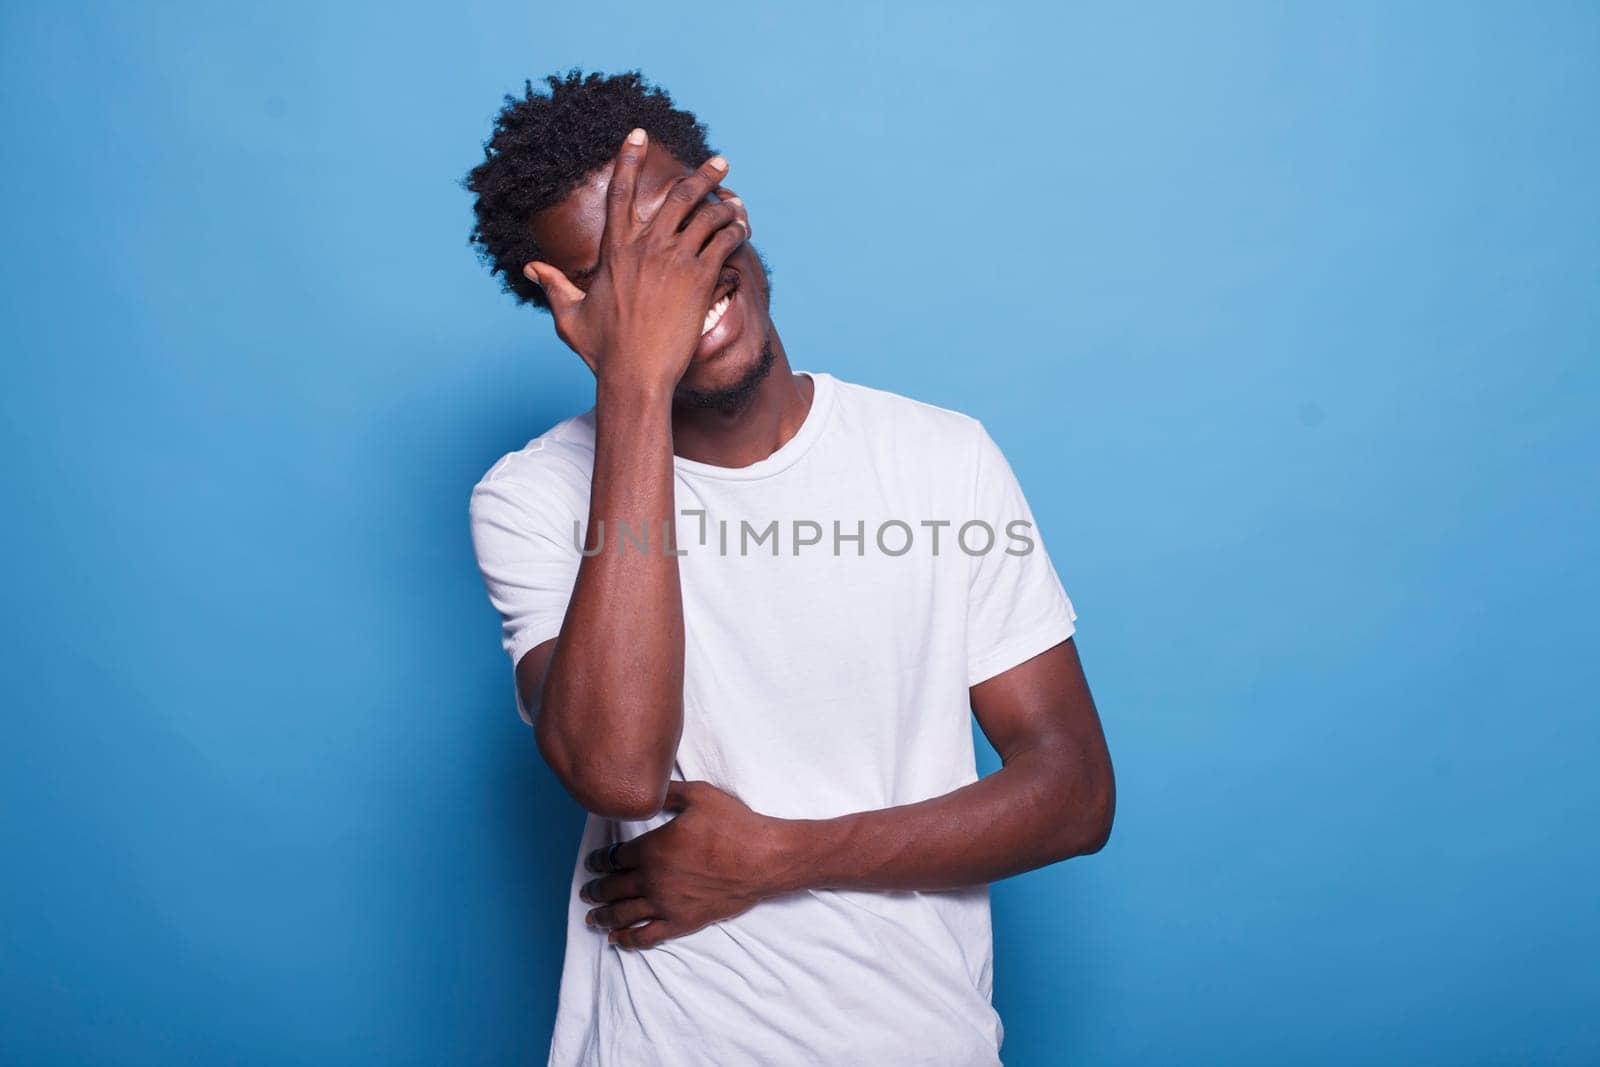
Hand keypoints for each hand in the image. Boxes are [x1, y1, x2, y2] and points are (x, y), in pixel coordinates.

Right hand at [523, 128, 749, 394]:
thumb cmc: (603, 351)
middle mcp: (645, 247)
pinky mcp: (699, 279)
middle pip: (678, 194)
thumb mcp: (570, 315)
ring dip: (726, 204)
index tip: (638, 134)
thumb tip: (531, 268)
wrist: (635, 375)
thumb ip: (554, 285)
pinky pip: (723, 241)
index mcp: (614, 249)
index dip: (628, 159)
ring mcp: (674, 260)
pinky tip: (743, 230)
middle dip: (702, 174)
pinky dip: (736, 231)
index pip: (619, 192)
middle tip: (720, 162)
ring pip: (706, 214)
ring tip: (737, 202)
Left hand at [579, 780, 794, 948]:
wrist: (763, 859)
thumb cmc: (734, 825)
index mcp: (652, 849)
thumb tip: (648, 788)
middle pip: (614, 888)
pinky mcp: (683, 922)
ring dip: (604, 916)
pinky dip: (629, 938)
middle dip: (596, 890)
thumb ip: (667, 793)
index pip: (615, 857)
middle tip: (585, 892)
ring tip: (593, 918)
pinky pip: (647, 935)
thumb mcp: (698, 796)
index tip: (593, 863)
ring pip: (624, 914)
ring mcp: (666, 904)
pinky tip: (618, 939)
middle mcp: (652, 879)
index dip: (600, 860)